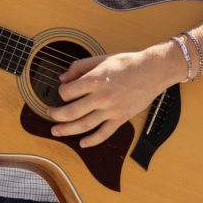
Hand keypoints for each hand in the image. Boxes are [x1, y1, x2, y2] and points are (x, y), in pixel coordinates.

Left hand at [48, 49, 176, 148]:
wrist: (152, 71)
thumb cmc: (127, 63)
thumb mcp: (101, 59)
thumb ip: (80, 67)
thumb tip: (63, 78)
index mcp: (95, 79)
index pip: (68, 92)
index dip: (61, 91)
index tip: (63, 91)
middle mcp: (101, 96)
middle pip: (71, 112)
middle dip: (56, 115)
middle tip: (50, 114)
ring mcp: (111, 110)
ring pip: (84, 125)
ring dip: (67, 130)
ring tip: (56, 131)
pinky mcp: (121, 118)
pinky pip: (104, 134)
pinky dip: (92, 141)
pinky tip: (82, 143)